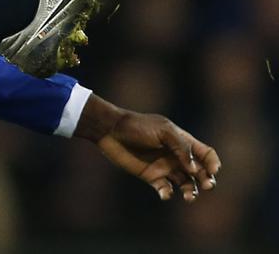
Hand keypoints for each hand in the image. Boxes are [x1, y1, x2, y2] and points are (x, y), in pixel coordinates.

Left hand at [76, 95, 220, 201]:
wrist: (111, 130)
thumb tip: (194, 169)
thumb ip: (181, 148)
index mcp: (183, 141)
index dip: (213, 163)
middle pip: (200, 172)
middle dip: (207, 180)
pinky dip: (168, 194)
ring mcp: (165, 167)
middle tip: (206, 185)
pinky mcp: (152, 177)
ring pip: (186, 184)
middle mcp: (177, 156)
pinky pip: (165, 189)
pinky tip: (165, 193)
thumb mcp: (163, 131)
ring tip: (189, 196)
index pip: (206, 154)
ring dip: (191, 191)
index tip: (213, 170)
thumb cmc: (138, 126)